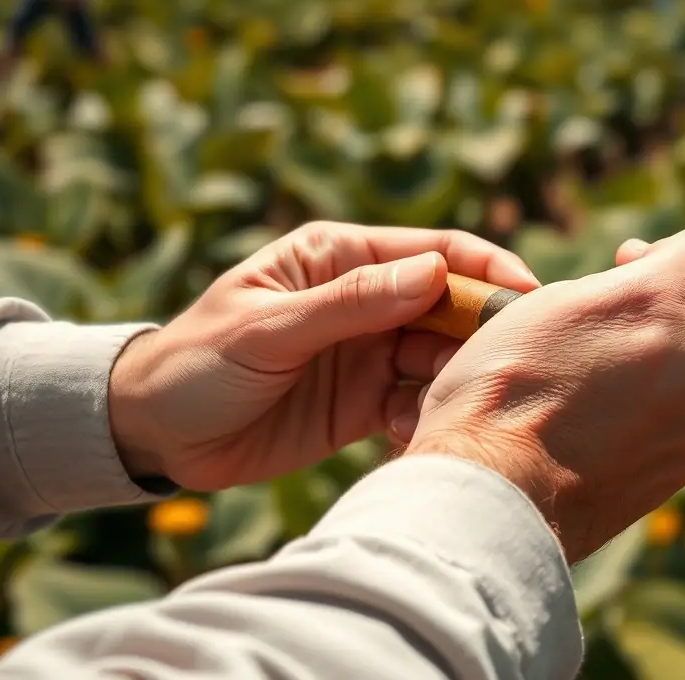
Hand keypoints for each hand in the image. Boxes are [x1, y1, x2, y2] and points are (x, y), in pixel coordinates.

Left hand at [108, 222, 540, 491]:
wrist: (156, 433)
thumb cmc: (199, 361)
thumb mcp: (270, 328)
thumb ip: (351, 302)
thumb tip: (435, 273)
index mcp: (340, 257)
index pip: (432, 251)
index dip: (485, 268)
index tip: (528, 296)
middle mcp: (363, 298)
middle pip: (447, 304)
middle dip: (478, 331)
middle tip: (503, 365)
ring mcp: (367, 350)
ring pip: (438, 356)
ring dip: (452, 379)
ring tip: (451, 406)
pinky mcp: (364, 399)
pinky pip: (414, 401)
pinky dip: (425, 414)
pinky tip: (410, 434)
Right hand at [404, 228, 684, 561]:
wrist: (495, 493)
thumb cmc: (506, 389)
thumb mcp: (555, 302)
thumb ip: (624, 281)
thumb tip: (650, 275)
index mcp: (666, 306)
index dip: (664, 249)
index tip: (628, 262)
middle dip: (684, 303)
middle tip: (622, 317)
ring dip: (679, 357)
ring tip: (609, 373)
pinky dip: (665, 404)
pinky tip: (606, 416)